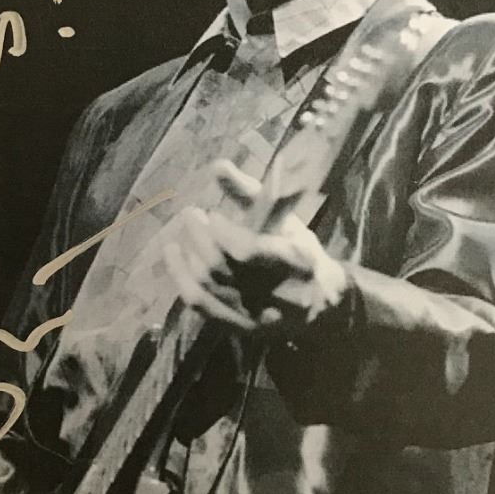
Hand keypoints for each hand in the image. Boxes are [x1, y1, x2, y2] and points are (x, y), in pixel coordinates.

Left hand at [165, 158, 349, 337]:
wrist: (321, 306)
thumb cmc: (302, 253)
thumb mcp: (286, 220)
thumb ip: (251, 194)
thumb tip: (216, 166)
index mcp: (296, 264)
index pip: (249, 252)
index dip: (223, 232)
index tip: (213, 214)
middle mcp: (276, 295)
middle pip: (223, 269)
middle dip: (200, 238)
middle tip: (191, 215)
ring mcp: (255, 316)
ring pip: (209, 287)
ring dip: (189, 254)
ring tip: (185, 231)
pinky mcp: (238, 328)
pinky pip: (200, 305)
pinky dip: (180, 276)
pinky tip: (172, 252)